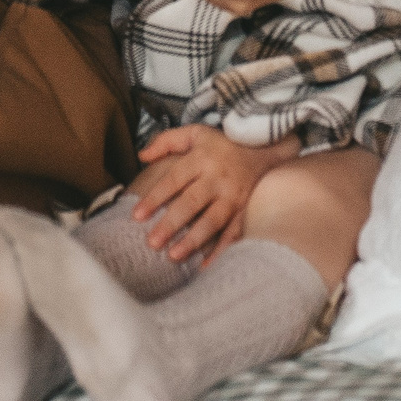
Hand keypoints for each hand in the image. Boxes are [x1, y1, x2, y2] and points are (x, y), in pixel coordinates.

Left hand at [126, 126, 299, 261]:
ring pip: (212, 221)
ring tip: (174, 256)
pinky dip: (221, 251)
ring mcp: (233, 197)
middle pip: (191, 203)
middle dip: (171, 224)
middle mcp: (217, 179)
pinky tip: (206, 266)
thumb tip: (141, 156)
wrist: (264, 148)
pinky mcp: (245, 210)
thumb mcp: (195, 133)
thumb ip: (166, 141)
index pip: (173, 180)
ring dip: (193, 241)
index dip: (155, 198)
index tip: (137, 215)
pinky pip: (233, 233)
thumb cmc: (222, 143)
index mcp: (201, 160)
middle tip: (152, 243)